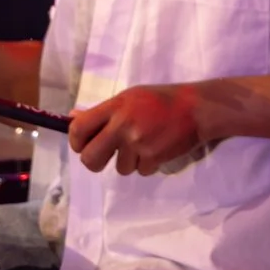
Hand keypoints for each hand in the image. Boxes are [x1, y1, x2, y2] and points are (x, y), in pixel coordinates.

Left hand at [69, 86, 204, 175]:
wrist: (196, 108)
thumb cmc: (161, 100)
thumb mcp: (130, 97)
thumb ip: (103, 111)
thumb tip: (73, 117)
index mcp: (114, 106)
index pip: (78, 128)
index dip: (76, 142)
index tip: (83, 145)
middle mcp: (122, 125)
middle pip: (90, 158)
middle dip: (94, 162)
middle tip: (105, 157)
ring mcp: (137, 143)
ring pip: (119, 168)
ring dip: (130, 162)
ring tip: (144, 144)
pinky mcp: (152, 157)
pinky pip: (140, 171)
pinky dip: (147, 165)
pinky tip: (157, 149)